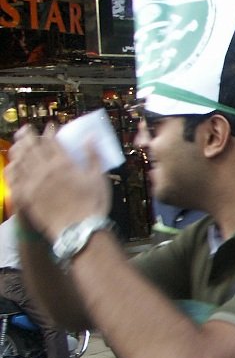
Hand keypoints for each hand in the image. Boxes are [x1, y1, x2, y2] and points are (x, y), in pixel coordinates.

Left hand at [5, 124, 111, 240]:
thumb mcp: (98, 179)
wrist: (79, 231)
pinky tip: (12, 166)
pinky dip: (12, 169)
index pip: (51, 140)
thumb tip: (91, 137)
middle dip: (27, 135)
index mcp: (63, 164)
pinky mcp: (26, 196)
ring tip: (17, 144)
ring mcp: (32, 183)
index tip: (50, 126)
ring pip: (19, 160)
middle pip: (30, 146)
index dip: (49, 131)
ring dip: (18, 149)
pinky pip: (13, 179)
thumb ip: (93, 156)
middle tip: (26, 129)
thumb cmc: (93, 205)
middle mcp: (44, 170)